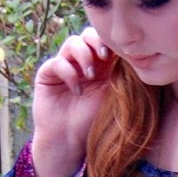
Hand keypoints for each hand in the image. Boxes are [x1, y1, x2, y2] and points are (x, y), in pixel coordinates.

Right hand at [31, 27, 115, 176]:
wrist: (70, 141)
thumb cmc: (94, 121)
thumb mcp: (112, 95)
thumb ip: (118, 73)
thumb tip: (130, 52)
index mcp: (100, 65)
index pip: (103, 41)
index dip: (110, 42)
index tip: (118, 53)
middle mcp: (81, 62)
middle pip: (87, 35)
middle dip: (96, 42)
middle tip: (104, 56)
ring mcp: (64, 66)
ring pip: (72, 43)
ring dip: (83, 55)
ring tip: (91, 75)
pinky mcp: (48, 73)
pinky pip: (58, 62)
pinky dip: (68, 73)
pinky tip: (76, 90)